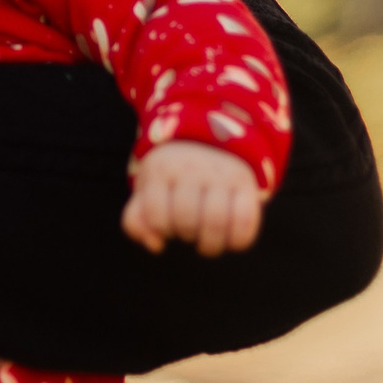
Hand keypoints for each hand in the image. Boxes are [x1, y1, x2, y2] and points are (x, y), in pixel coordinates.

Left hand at [122, 139, 262, 256]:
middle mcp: (192, 168)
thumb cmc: (171, 175)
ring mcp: (220, 174)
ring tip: (206, 242)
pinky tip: (230, 241)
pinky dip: (238, 241)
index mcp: (161, 168)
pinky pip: (245, 221)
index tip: (167, 224)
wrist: (207, 137)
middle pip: (186, 220)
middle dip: (186, 235)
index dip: (161, 229)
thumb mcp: (148, 189)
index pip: (156, 216)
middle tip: (188, 230)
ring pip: (216, 222)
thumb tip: (155, 245)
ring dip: (210, 244)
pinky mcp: (245, 182)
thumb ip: (137, 220)